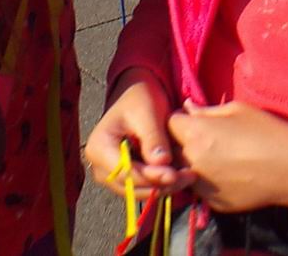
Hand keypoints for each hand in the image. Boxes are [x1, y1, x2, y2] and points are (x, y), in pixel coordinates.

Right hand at [84, 72, 190, 193]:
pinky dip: (160, 185)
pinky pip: (142, 188)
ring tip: (188, 177)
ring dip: (162, 188)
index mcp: (99, 146)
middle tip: (187, 177)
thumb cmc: (141, 99)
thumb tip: (162, 163)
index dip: (149, 177)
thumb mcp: (147, 113)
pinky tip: (181, 177)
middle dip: (159, 184)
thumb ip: (153, 137)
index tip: (173, 175)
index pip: (123, 171)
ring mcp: (110, 174)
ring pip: (136, 192)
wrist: (138, 96)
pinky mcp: (124, 178)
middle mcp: (99, 165)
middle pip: (129, 186)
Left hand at [167, 100, 287, 213]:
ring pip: (184, 171)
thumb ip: (207, 111)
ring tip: (218, 156)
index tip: (193, 120)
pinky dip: (208, 180)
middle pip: (172, 150)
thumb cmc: (266, 131)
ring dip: (193, 163)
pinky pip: (200, 189)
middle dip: (182, 142)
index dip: (180, 120)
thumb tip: (188, 107)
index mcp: (196, 133)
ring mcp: (200, 185)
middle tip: (204, 138)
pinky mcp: (212, 202)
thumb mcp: (237, 109)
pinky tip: (229, 173)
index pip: (170, 124)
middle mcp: (192, 161)